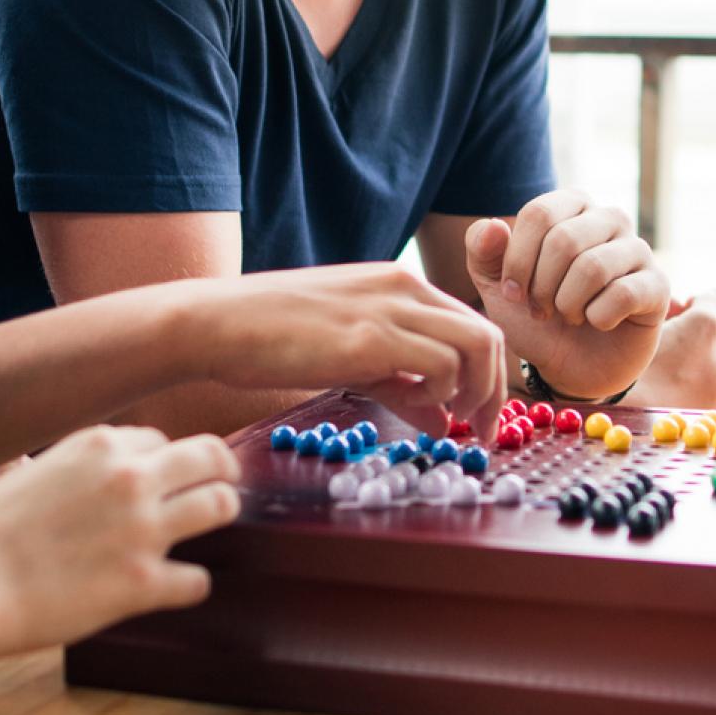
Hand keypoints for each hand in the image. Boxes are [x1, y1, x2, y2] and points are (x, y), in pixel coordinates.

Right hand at [0, 425, 240, 656]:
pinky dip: (187, 586)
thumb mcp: (35, 475)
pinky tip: (172, 590)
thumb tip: (98, 490)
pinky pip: (198, 580)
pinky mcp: (143, 582)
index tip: (160, 482)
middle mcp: (130, 477)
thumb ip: (78, 474)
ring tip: (207, 531)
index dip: (162, 463)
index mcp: (100, 445)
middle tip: (219, 488)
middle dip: (217, 472)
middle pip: (210, 457)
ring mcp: (143, 529)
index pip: (160, 441)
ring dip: (217, 516)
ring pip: (221, 505)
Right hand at [184, 263, 505, 432]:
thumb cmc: (274, 338)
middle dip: (495, 390)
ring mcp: (389, 308)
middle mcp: (403, 287)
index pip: (474, 323)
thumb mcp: (352, 358)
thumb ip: (401, 385)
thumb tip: (441, 421)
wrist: (220, 323)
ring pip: (477, 345)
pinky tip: (409, 405)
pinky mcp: (371, 337)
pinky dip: (441, 394)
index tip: (483, 414)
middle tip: (482, 429)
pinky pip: (441, 364)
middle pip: (488, 334)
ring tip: (445, 418)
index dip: (490, 374)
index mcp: (399, 284)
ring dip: (473, 392)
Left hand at [466, 189, 665, 401]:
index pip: (539, 214)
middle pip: (564, 240)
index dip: (518, 261)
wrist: (570, 366)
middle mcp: (609, 218)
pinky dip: (598, 318)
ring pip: (593, 267)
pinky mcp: (658, 284)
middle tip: (543, 310)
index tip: (514, 293)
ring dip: (568, 305)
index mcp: (571, 205)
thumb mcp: (498, 286)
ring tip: (570, 316)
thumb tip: (493, 227)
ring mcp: (638, 249)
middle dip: (542, 287)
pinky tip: (599, 323)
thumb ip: (483, 253)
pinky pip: (622, 294)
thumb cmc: (537, 316)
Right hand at [627, 288, 715, 409]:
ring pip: (687, 359)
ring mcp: (696, 411)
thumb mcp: (701, 322)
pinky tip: (642, 345)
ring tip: (652, 325)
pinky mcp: (670, 411)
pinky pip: (671, 375)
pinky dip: (660, 357)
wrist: (621, 405)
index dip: (707, 315)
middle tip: (667, 310)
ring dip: (672, 336)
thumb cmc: (669, 366)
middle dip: (687, 324)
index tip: (684, 305)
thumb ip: (715, 302)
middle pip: (709, 349)